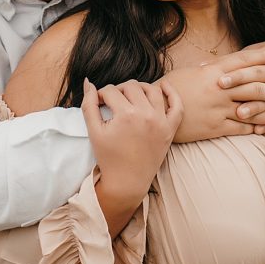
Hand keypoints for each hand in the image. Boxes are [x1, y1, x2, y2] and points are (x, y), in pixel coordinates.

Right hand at [82, 79, 182, 201]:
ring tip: (130, 96)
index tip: (98, 103)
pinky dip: (171, 92)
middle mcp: (146, 114)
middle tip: (112, 102)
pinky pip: (177, 105)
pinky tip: (162, 86)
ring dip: (139, 88)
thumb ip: (88, 104)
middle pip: (131, 86)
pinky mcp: (170, 129)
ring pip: (152, 89)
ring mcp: (161, 121)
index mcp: (126, 115)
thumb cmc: (108, 157)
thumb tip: (88, 82)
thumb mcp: (94, 131)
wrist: (127, 181)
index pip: (110, 91)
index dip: (100, 95)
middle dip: (118, 90)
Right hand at [160, 54, 264, 142]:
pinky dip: (256, 127)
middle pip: (254, 86)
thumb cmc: (169, 89)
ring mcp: (219, 109)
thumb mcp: (188, 74)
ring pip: (252, 108)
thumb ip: (205, 70)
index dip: (261, 59)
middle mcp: (220, 89)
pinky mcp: (216, 127)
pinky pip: (241, 127)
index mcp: (213, 72)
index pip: (242, 62)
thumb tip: (212, 64)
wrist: (155, 111)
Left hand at [215, 39, 264, 134]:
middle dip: (241, 88)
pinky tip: (258, 130)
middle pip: (258, 82)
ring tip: (239, 115)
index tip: (219, 80)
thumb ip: (235, 59)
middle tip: (223, 95)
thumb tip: (204, 65)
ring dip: (255, 108)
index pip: (250, 68)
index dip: (235, 74)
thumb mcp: (258, 51)